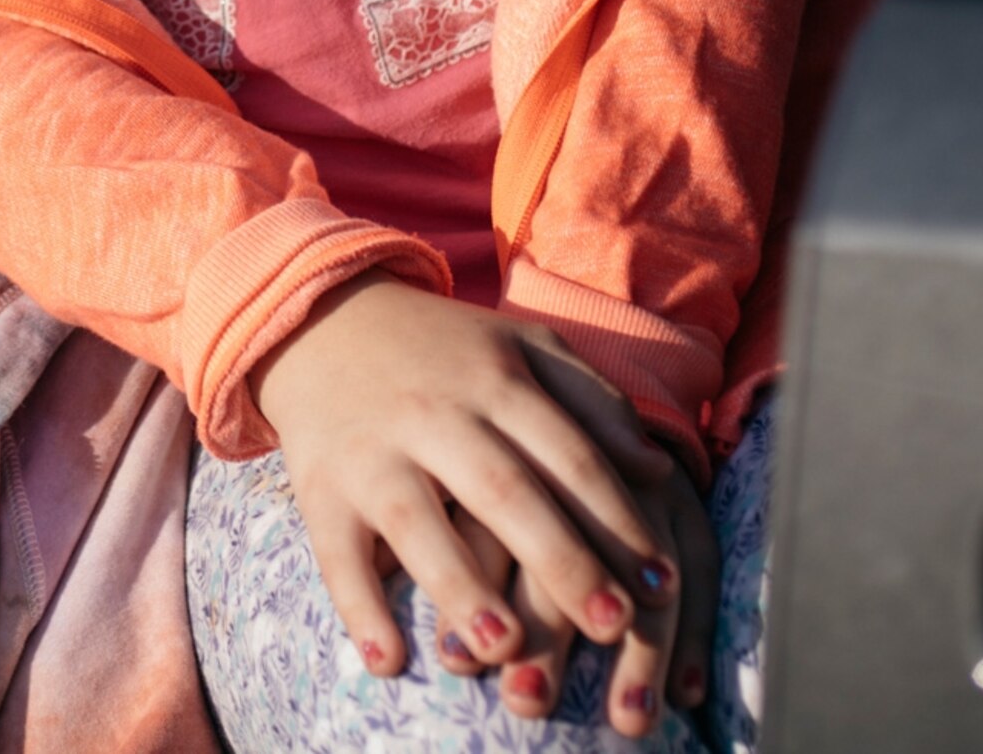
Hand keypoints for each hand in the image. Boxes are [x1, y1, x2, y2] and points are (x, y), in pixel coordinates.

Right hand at [247, 275, 685, 712]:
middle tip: (614, 625)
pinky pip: (337, 554)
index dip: (618, 519)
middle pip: (503, 490)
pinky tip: (392, 662)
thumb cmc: (444, 353)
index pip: (568, 454)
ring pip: (416, 522)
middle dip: (561, 558)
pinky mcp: (319, 488)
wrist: (320, 319)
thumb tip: (659, 471)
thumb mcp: (522, 349)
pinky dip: (360, 608)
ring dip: (461, 585)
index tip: (663, 585)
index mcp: (495, 382)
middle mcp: (434, 416)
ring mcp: (372, 454)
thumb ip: (593, 402)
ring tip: (505, 645)